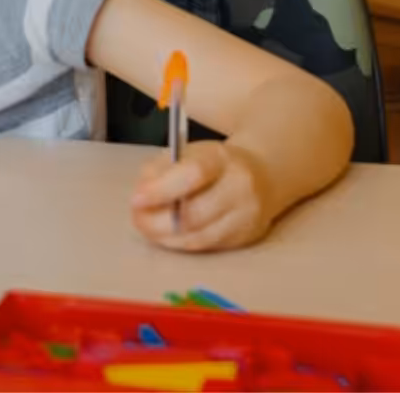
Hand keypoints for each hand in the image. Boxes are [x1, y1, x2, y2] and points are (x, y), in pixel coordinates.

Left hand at [130, 141, 273, 251]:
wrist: (263, 174)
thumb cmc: (212, 163)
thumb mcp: (186, 153)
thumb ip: (159, 171)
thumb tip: (141, 197)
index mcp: (221, 158)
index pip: (192, 174)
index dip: (161, 190)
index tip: (136, 200)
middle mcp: (240, 187)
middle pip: (195, 214)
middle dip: (157, 222)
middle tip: (137, 219)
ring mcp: (246, 215)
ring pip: (199, 237)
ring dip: (166, 237)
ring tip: (149, 228)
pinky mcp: (246, 237)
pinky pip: (206, 247)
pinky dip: (182, 243)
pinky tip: (169, 235)